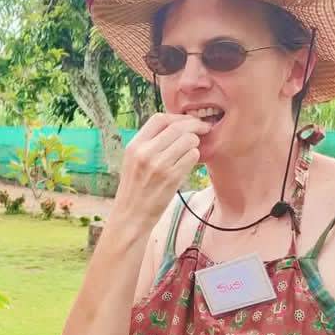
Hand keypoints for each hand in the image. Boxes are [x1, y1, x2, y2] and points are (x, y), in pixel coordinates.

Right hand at [114, 113, 209, 229]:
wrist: (130, 217)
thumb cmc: (134, 189)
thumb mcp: (132, 161)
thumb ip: (149, 144)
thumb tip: (175, 127)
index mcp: (134, 146)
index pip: (160, 119)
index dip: (177, 118)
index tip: (187, 123)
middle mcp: (145, 153)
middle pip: (178, 126)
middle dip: (195, 126)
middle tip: (203, 130)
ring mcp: (159, 165)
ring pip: (189, 140)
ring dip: (195, 144)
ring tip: (190, 152)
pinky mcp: (172, 177)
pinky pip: (192, 157)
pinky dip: (194, 158)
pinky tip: (188, 164)